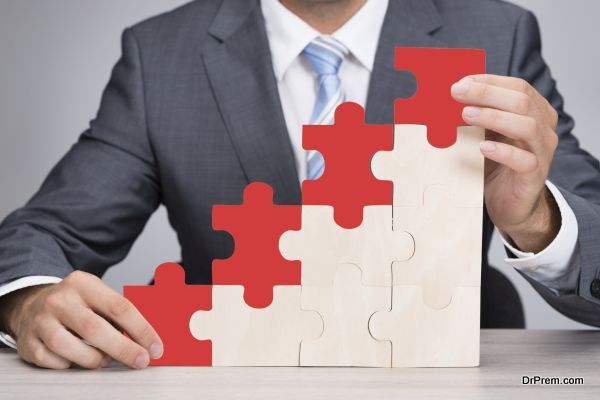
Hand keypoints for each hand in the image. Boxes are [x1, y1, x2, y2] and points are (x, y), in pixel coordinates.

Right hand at [0, 270, 162, 368]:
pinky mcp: (27, 342)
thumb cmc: (75, 304)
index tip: (155, 347)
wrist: (31, 304)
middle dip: (123, 349)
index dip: (141, 329)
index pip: (119, 307)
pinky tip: (76, 359)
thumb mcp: (97, 296)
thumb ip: (119, 314)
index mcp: (83, 284)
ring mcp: (40, 321)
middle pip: (94, 328)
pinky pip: (51, 360)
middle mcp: (60, 300)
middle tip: (140, 360)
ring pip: (68, 346)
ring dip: (93, 358)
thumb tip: (149, 339)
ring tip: (104, 360)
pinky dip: (68, 364)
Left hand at [451, 74, 560, 252]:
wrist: (511, 204)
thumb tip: (447, 97)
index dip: (489, 81)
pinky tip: (483, 147)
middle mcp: (543, 128)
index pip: (517, 87)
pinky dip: (503, 151)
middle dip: (487, 93)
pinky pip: (524, 160)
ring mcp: (542, 151)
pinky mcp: (535, 175)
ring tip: (466, 115)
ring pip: (527, 126)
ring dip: (494, 117)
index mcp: (535, 111)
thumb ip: (475, 116)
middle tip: (456, 93)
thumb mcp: (485, 135)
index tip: (460, 82)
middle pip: (522, 101)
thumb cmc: (495, 165)